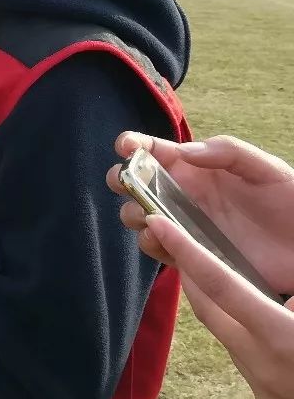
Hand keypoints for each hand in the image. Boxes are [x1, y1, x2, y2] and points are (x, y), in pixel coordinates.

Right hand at [107, 132, 293, 292]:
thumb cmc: (291, 202)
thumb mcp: (268, 169)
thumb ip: (229, 151)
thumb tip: (184, 151)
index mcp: (197, 167)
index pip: (154, 150)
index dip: (133, 144)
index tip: (126, 148)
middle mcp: (183, 194)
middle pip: (134, 183)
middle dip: (121, 180)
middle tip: (126, 184)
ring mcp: (183, 225)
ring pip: (139, 216)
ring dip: (133, 214)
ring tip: (148, 216)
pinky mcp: (190, 255)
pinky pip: (159, 248)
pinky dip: (151, 243)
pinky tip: (160, 238)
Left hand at [143, 212, 293, 398]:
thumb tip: (285, 297)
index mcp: (281, 337)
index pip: (221, 284)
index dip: (187, 251)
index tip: (159, 224)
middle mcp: (262, 366)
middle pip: (210, 312)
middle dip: (192, 278)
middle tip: (183, 249)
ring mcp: (264, 394)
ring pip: (233, 343)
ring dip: (230, 318)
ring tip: (241, 295)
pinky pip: (254, 371)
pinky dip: (256, 350)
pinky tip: (278, 346)